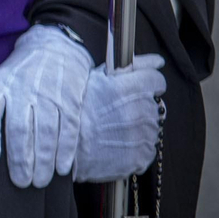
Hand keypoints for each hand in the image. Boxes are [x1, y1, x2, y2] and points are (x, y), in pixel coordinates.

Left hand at [0, 25, 91, 187]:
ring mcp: (49, 93)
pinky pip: (69, 128)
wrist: (54, 46)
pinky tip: (62, 167)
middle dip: (21, 159)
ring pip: (46, 132)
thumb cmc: (20, 72)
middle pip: (20, 128)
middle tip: (21, 182)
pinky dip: (66, 150)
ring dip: (44, 160)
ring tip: (40, 181)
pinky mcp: (71, 98)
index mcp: (0, 84)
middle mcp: (23, 88)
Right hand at [75, 56, 165, 181]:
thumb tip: (157, 61)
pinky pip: (147, 148)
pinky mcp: (140, 156)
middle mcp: (138, 111)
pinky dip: (135, 147)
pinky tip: (116, 143)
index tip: (138, 87)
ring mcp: (141, 135)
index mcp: (127, 89)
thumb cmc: (74, 111)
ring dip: (137, 126)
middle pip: (153, 104)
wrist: (60, 149)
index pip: (156, 80)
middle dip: (138, 106)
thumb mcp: (94, 80)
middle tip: (115, 112)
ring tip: (113, 129)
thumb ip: (130, 68)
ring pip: (151, 127)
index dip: (146, 82)